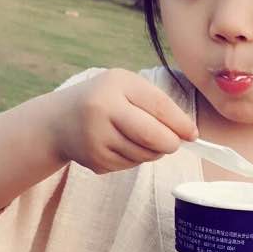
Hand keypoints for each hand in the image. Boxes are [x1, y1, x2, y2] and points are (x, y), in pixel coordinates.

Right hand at [50, 68, 198, 174]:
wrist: (59, 121)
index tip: (193, 133)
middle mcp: (103, 110)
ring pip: (144, 154)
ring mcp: (97, 138)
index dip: (181, 123)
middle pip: (152, 136)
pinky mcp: (95, 160)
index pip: (159, 107)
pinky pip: (131, 165)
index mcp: (116, 86)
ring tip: (142, 138)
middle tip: (174, 143)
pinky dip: (136, 158)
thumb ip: (156, 103)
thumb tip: (188, 132)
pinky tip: (123, 145)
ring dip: (153, 151)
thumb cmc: (104, 99)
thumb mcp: (126, 87)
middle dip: (170, 143)